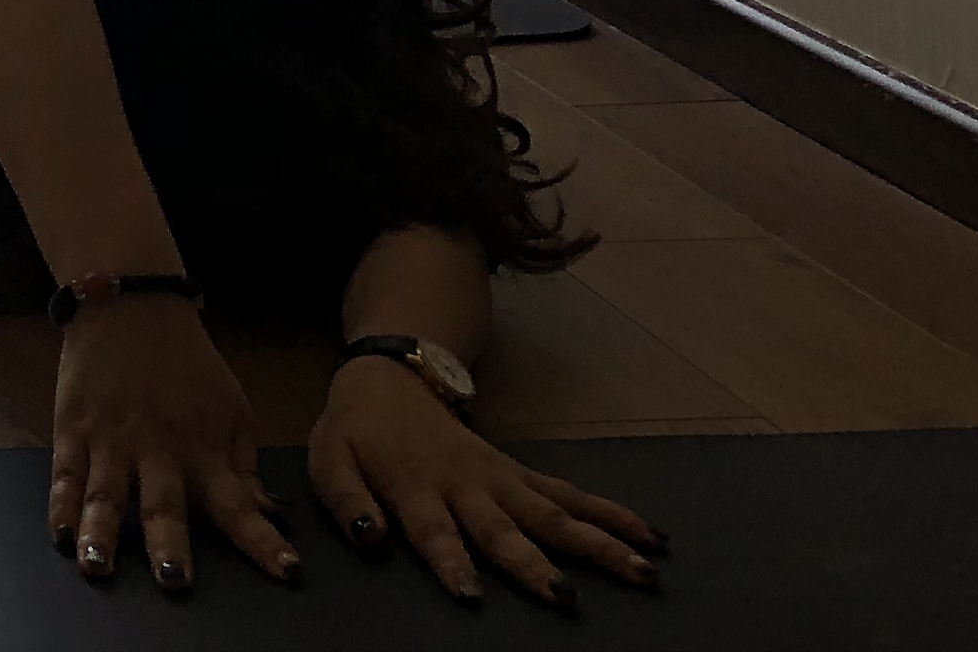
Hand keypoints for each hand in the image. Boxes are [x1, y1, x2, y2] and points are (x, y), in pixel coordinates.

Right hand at [46, 296, 301, 594]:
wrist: (131, 305)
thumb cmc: (188, 365)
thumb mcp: (232, 408)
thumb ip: (243, 466)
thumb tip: (265, 514)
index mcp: (204, 450)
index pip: (239, 505)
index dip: (263, 541)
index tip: (288, 572)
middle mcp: (159, 451)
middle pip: (164, 505)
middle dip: (169, 544)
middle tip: (175, 580)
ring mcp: (111, 441)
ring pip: (106, 494)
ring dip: (102, 532)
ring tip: (97, 567)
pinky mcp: (73, 428)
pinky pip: (65, 474)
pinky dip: (60, 506)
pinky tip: (61, 536)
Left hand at [309, 360, 663, 608]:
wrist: (389, 378)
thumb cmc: (357, 432)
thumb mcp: (329, 462)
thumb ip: (347, 502)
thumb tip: (371, 539)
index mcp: (416, 490)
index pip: (433, 533)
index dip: (451, 563)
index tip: (472, 595)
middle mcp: (466, 488)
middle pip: (507, 530)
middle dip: (537, 566)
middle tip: (568, 600)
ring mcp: (499, 479)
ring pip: (554, 513)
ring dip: (598, 542)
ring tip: (643, 571)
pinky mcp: (519, 473)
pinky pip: (569, 494)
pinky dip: (609, 513)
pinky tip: (647, 535)